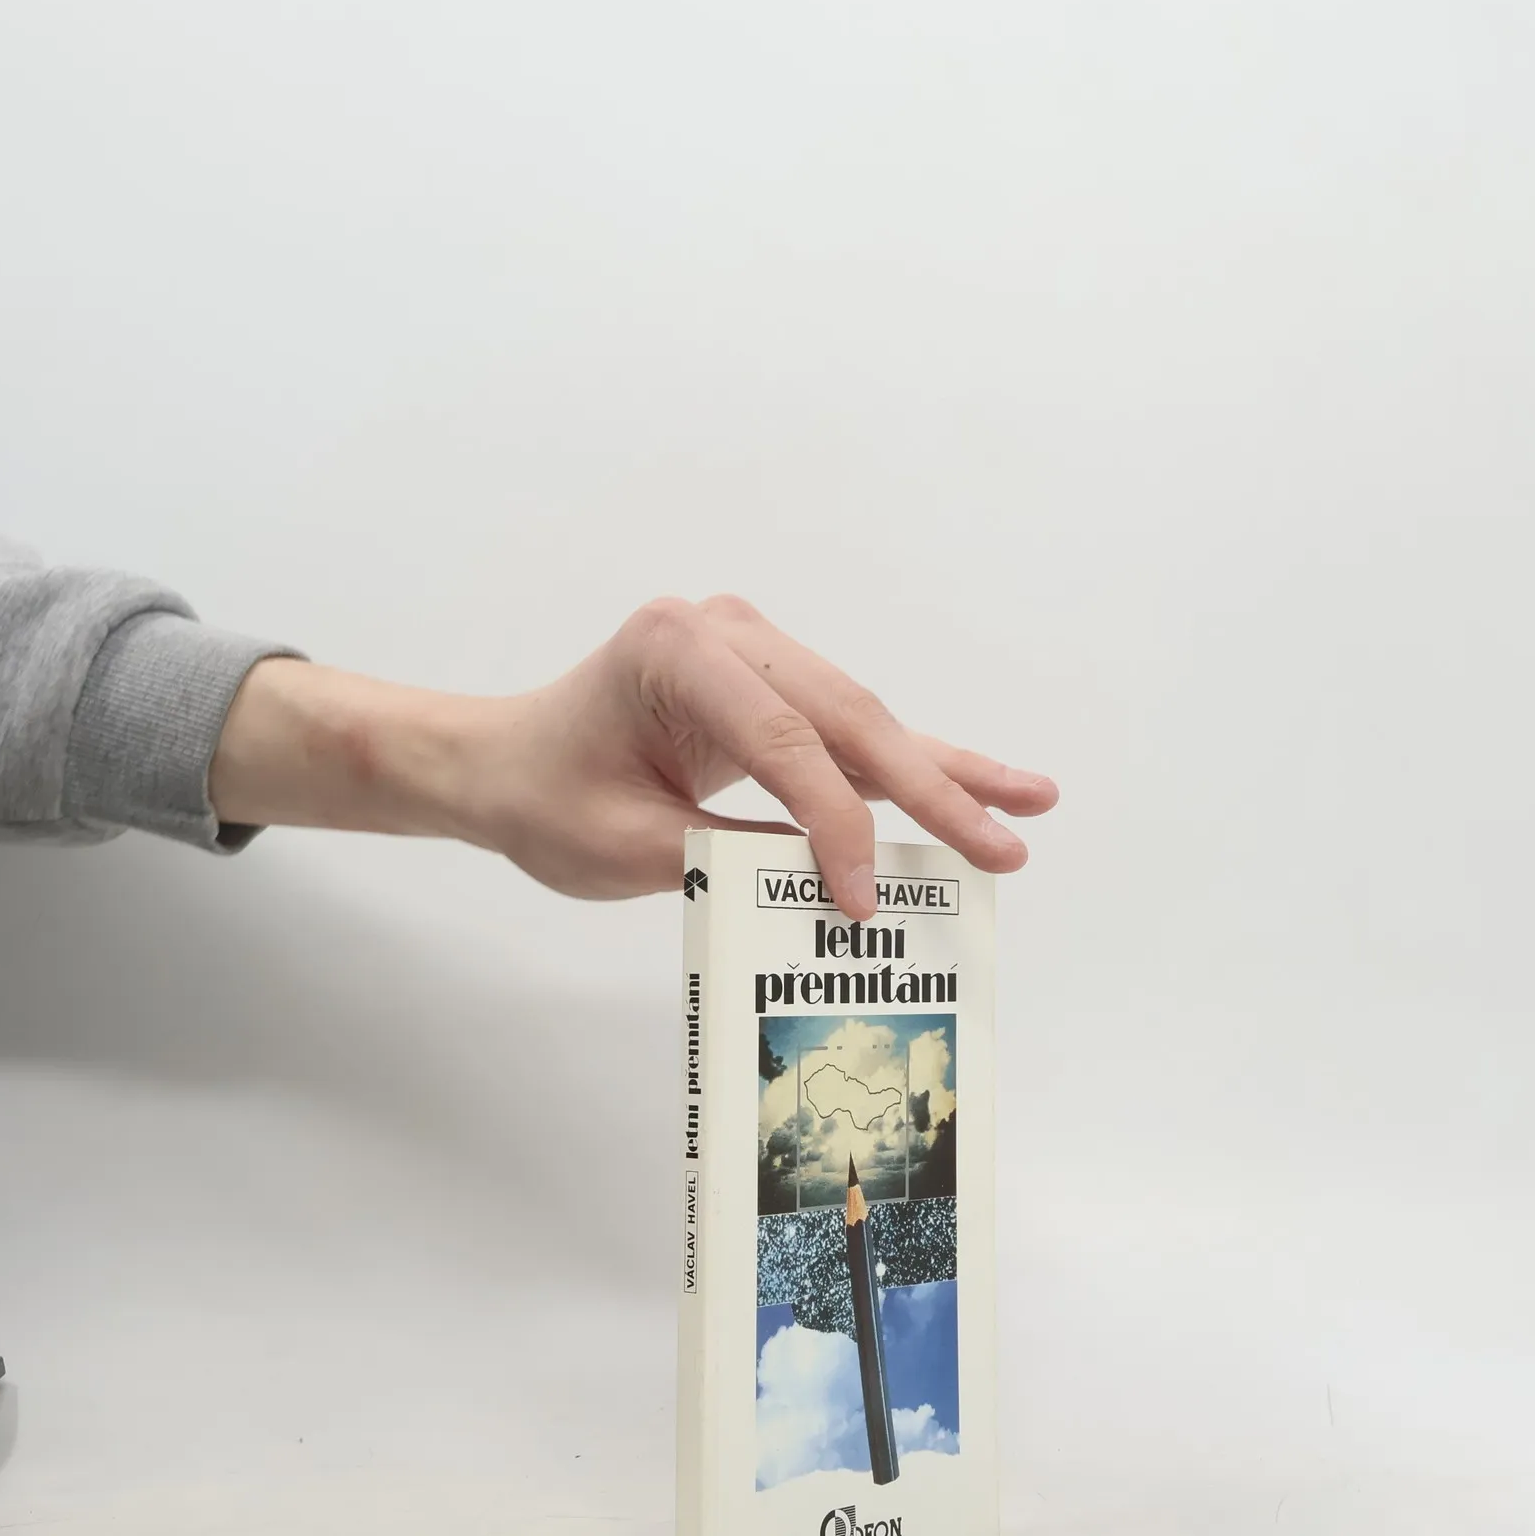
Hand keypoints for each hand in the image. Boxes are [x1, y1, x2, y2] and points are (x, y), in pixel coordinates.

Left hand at [209, 595, 1056, 918]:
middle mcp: (726, 632)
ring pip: (865, 721)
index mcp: (676, 651)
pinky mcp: (774, 685)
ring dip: (944, 773)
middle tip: (1007, 845)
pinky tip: (985, 782)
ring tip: (1029, 805)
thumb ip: (730, 858)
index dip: (835, 828)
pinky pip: (850, 731)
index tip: (861, 903)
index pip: (784, 743)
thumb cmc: (547, 799)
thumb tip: (835, 888)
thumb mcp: (625, 844)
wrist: (505, 762)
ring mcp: (757, 652)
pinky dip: (912, 765)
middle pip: (848, 719)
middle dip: (932, 791)